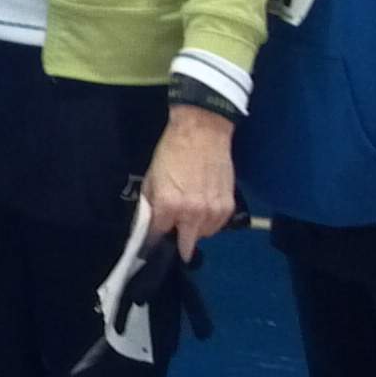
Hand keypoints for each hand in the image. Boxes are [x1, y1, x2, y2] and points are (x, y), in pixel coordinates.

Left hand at [142, 106, 235, 261]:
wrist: (202, 131)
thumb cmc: (172, 150)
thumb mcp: (152, 176)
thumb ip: (149, 203)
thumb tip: (147, 223)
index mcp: (168, 205)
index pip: (158, 234)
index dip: (153, 237)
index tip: (152, 241)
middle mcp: (191, 213)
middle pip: (185, 245)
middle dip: (178, 241)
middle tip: (175, 231)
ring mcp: (212, 211)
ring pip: (203, 235)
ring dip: (195, 229)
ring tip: (191, 212)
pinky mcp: (228, 207)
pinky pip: (217, 226)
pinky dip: (210, 222)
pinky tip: (204, 208)